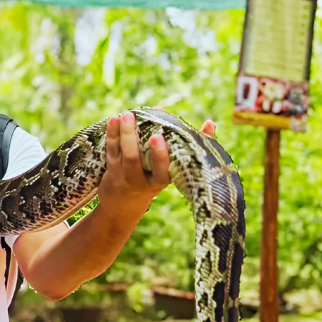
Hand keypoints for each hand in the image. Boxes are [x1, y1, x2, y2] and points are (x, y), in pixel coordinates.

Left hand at [98, 111, 214, 221]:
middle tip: (135, 119)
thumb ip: (193, 146)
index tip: (159, 137)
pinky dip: (112, 134)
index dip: (160, 155)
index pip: (162, 171)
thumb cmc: (157, 179)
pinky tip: (115, 119)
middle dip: (135, 140)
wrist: (123, 206)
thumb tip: (210, 122)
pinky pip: (111, 150)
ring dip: (124, 133)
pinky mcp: (111, 170)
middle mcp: (140, 180)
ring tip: (128, 114)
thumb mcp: (174, 169)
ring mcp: (123, 175)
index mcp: (161, 180)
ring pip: (122, 153)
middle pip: (134, 159)